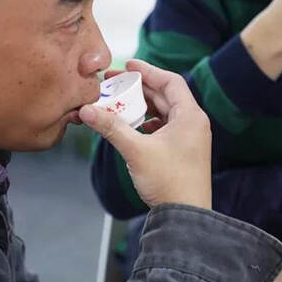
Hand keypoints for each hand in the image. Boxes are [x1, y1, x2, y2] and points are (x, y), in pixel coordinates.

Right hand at [79, 59, 211, 210]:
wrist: (186, 216)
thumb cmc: (168, 182)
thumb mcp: (135, 150)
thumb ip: (111, 126)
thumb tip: (86, 110)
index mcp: (190, 116)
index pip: (170, 81)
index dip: (148, 70)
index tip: (128, 65)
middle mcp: (194, 123)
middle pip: (165, 96)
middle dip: (139, 89)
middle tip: (115, 83)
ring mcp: (191, 138)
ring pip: (164, 113)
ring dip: (143, 107)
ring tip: (120, 104)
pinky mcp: (184, 152)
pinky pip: (165, 128)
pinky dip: (148, 123)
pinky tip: (133, 127)